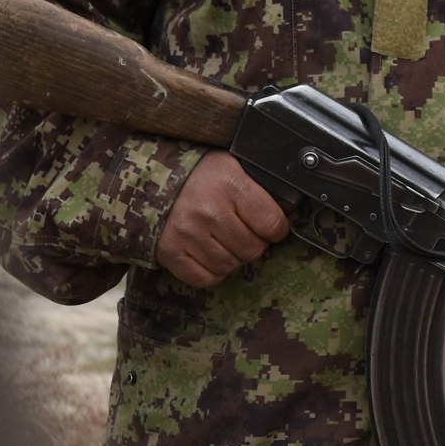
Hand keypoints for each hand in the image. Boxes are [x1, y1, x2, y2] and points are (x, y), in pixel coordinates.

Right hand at [157, 151, 291, 287]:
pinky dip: (212, 271)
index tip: (270, 226)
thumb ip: (261, 188)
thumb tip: (293, 215)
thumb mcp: (233, 166)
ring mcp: (188, 234)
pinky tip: (209, 252)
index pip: (272, 224)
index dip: (277, 228)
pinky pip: (206, 279)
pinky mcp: (171, 253)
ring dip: (232, 257)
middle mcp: (209, 211)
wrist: (151, 178)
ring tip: (223, 239)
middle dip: (253, 243)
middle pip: (253, 249)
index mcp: (230, 184)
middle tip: (242, 231)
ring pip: (230, 266)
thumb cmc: (200, 174)